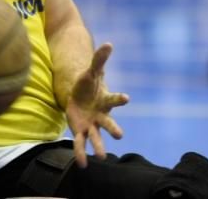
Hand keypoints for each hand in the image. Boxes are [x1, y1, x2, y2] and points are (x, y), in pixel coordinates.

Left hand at [66, 42, 128, 167]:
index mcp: (105, 100)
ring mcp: (91, 125)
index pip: (114, 99)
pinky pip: (81, 143)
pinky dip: (81, 153)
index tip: (127, 99)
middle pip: (108, 123)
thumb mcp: (92, 70)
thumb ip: (99, 59)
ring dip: (99, 146)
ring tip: (102, 157)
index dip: (119, 99)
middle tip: (120, 135)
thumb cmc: (88, 84)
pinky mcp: (80, 131)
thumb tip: (108, 44)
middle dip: (113, 128)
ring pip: (96, 137)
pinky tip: (83, 164)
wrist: (80, 96)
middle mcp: (101, 115)